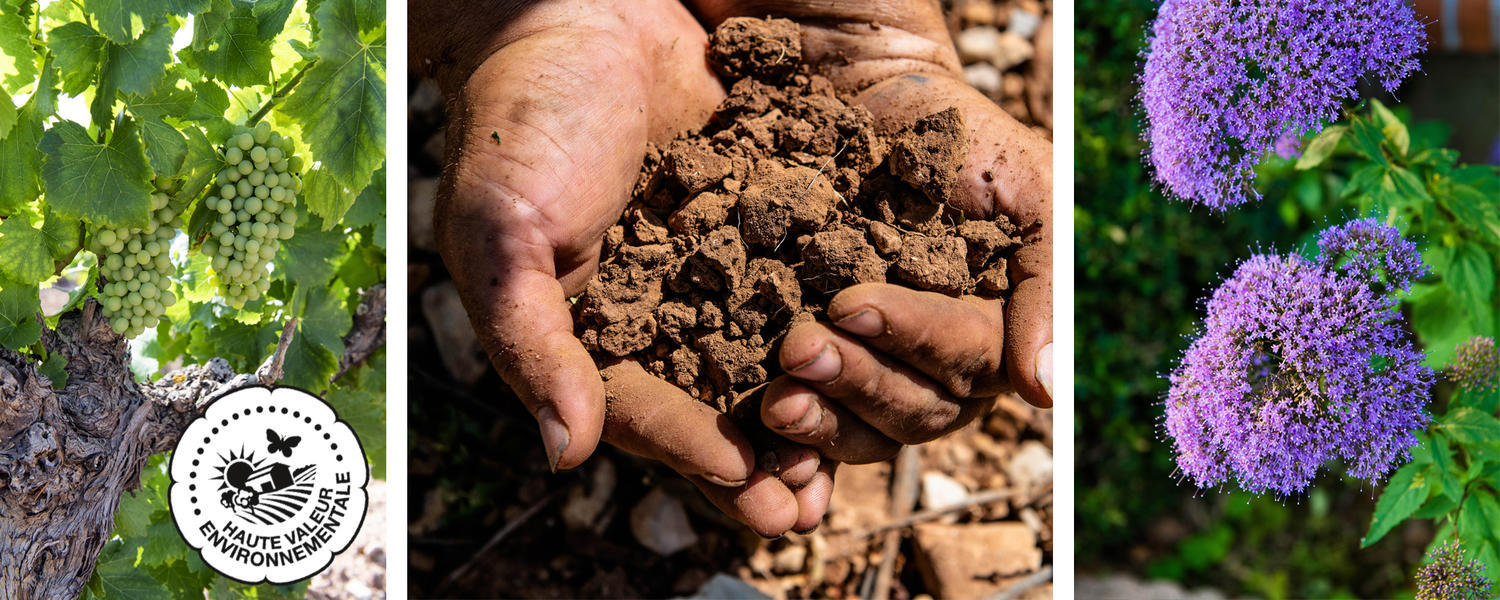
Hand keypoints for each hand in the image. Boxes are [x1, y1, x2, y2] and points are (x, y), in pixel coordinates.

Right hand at [417, 0, 831, 535]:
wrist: (584, 10)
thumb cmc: (522, 117)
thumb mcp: (504, 229)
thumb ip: (532, 340)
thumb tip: (564, 455)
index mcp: (591, 329)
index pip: (640, 407)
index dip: (687, 446)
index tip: (740, 476)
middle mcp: (662, 310)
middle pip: (716, 402)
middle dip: (763, 455)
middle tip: (806, 504)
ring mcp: (721, 265)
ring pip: (771, 351)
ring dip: (812, 404)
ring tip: (855, 449)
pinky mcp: (772, 215)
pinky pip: (810, 276)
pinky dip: (843, 319)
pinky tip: (880, 349)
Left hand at [686, 1, 1053, 461]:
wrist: (863, 90)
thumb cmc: (953, 130)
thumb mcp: (1024, 188)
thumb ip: (1045, 282)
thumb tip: (1045, 393)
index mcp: (991, 332)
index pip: (965, 365)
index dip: (912, 340)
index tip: (848, 303)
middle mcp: (935, 366)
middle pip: (912, 410)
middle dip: (855, 381)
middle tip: (797, 350)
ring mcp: (873, 369)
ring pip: (862, 427)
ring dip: (820, 418)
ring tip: (773, 400)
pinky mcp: (813, 367)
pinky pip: (809, 418)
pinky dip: (789, 437)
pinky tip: (755, 433)